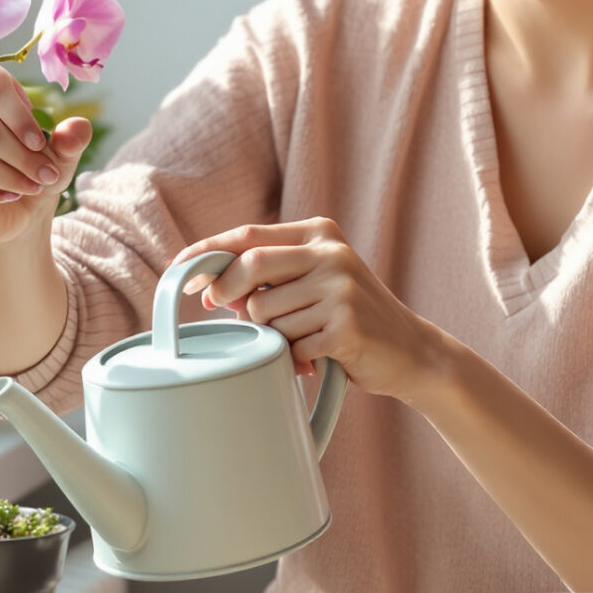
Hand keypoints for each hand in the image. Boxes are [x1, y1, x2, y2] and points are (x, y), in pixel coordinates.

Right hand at [0, 63, 95, 243]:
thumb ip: (71, 139)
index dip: (20, 116)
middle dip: (21, 157)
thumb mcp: (60, 155)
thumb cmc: (31, 168)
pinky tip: (6, 197)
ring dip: (7, 178)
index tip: (41, 144)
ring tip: (29, 187)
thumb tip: (79, 127)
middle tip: (45, 176)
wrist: (13, 209)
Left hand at [172, 219, 452, 404]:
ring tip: (300, 340)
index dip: (207, 251)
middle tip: (223, 310)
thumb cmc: (350, 316)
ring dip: (272, 336)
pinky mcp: (346, 327)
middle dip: (227, 292)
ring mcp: (341, 290)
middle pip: (252, 267)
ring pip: (267, 314)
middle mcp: (332, 255)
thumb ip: (271, 276)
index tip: (180, 268)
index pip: (248, 236)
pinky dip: (295, 359)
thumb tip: (212, 289)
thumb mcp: (316, 279)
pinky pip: (292, 346)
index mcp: (319, 234)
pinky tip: (317, 358)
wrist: (411, 350)